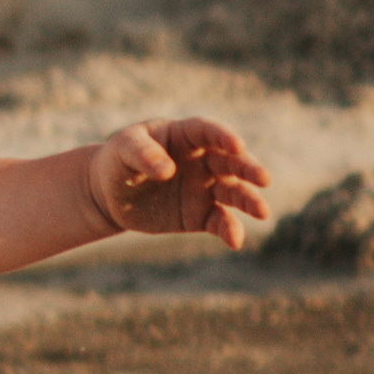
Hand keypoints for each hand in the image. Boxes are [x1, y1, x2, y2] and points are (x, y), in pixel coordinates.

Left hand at [84, 116, 272, 249]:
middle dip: (248, 170)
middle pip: (230, 162)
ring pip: (232, 192)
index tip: (237, 146)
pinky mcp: (200, 215)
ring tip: (262, 212)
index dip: (223, 137)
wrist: (109, 193)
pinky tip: (235, 240)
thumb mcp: (123, 149)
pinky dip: (229, 230)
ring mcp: (205, 188)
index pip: (208, 132)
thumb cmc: (118, 160)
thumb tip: (168, 171)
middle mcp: (203, 160)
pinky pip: (219, 221)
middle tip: (264, 179)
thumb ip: (143, 154)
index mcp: (185, 135)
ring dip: (248, 201)